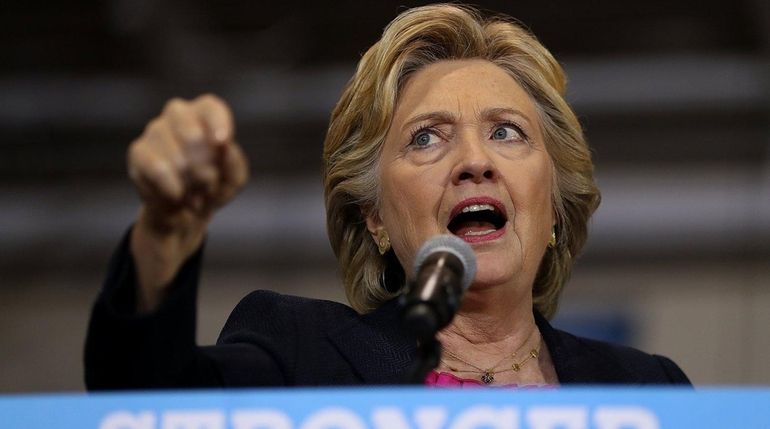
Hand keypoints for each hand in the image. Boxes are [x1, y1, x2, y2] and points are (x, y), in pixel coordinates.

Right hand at [127, 94, 248, 309]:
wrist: (181, 231)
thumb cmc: (211, 199)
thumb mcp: (232, 186)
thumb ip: (234, 167)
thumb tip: (225, 152)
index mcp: (203, 125)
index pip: (209, 104)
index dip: (215, 118)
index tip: (223, 143)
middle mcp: (173, 126)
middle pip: (179, 113)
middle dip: (196, 147)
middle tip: (208, 180)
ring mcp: (151, 143)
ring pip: (157, 137)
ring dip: (181, 168)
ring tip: (195, 195)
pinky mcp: (136, 165)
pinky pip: (143, 161)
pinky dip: (163, 181)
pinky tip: (177, 200)